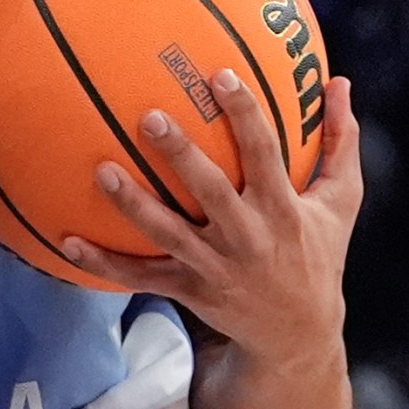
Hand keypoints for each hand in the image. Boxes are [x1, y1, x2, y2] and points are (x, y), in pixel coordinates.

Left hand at [59, 73, 360, 362]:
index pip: (265, 154)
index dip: (245, 115)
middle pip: (210, 191)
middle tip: (150, 116)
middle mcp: (248, 237)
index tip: (221, 75)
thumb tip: (340, 82)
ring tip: (101, 171)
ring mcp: (215, 267)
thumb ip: (340, 142)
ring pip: (167, 234)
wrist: (298, 333)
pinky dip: (103, 263)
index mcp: (282, 209)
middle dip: (182, 155)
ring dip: (133, 205)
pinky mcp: (189, 291)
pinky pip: (140, 277)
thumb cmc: (317, 252)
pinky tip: (68, 241)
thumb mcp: (339, 203)